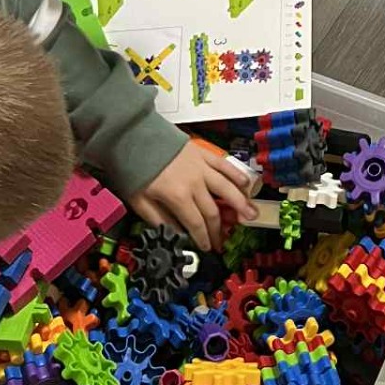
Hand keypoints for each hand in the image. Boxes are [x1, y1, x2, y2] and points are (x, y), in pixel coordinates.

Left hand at [127, 141, 257, 250]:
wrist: (133, 134)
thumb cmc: (133, 168)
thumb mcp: (139, 201)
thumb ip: (159, 220)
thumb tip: (176, 234)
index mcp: (178, 196)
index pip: (196, 224)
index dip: (203, 239)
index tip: (208, 249)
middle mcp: (195, 183)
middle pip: (212, 211)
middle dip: (219, 230)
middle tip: (223, 242)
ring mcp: (202, 166)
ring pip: (226, 188)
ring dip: (240, 203)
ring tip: (251, 216)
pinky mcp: (203, 153)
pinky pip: (224, 166)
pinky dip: (236, 175)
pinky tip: (246, 185)